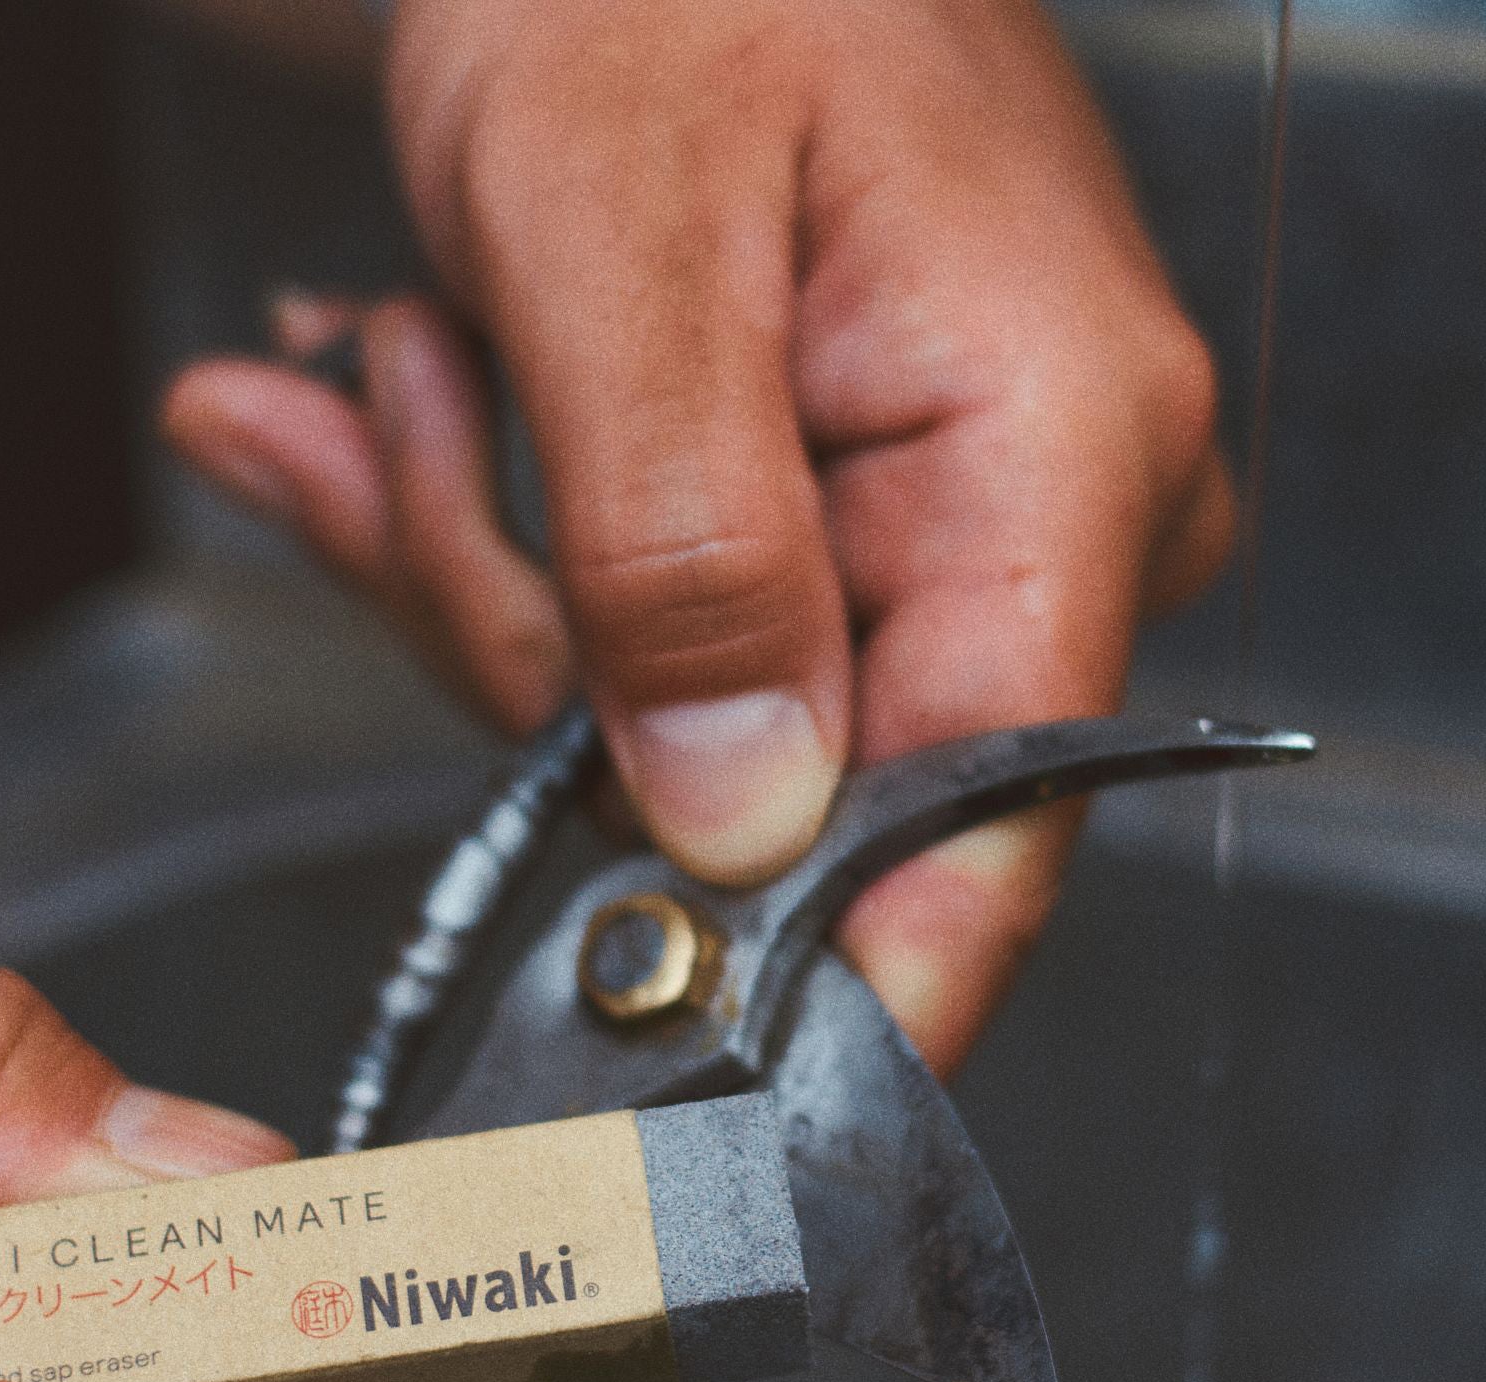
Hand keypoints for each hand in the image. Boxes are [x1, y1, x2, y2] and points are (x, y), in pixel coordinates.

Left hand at [164, 0, 1233, 1071]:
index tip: (646, 1038)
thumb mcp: (626, 239)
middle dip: (536, 640)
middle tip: (427, 427)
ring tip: (432, 341)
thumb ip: (684, 552)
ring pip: (654, 718)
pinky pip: (617, 628)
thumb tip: (740, 824)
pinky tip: (427, 364)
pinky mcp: (809, 518)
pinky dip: (483, 519)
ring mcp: (917, 520)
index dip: (824, 976)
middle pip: (776, 786)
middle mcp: (1030, 509)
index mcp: (1058, 446)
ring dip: (478, 549)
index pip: (994, 826)